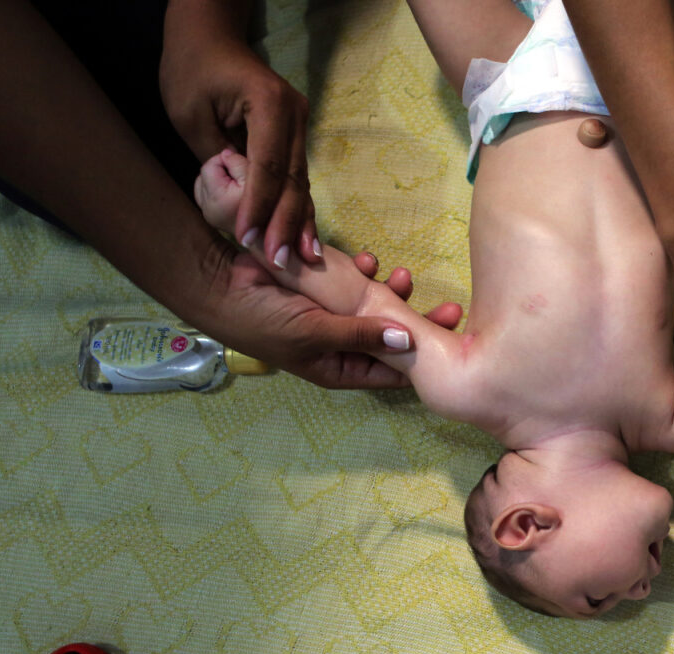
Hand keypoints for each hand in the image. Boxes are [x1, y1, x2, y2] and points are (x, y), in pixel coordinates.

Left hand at [161, 26, 316, 266]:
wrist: (209, 37)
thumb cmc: (193, 70)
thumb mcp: (190, 114)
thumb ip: (217, 158)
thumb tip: (239, 199)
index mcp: (269, 103)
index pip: (268, 165)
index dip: (259, 205)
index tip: (248, 238)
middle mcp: (295, 115)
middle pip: (294, 178)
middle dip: (287, 223)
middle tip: (281, 261)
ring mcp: (301, 125)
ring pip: (302, 182)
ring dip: (299, 221)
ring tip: (303, 258)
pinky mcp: (297, 136)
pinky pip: (298, 177)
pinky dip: (298, 208)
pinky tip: (304, 238)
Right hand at [196, 241, 461, 388]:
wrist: (219, 284)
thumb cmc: (261, 319)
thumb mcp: (313, 332)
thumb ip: (360, 334)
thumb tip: (408, 341)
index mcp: (340, 368)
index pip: (392, 372)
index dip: (423, 360)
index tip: (454, 344)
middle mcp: (343, 345)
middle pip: (392, 338)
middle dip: (418, 321)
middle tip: (451, 307)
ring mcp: (337, 315)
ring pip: (379, 308)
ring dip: (393, 291)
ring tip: (403, 274)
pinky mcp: (330, 288)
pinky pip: (359, 283)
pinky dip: (366, 272)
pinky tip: (369, 260)